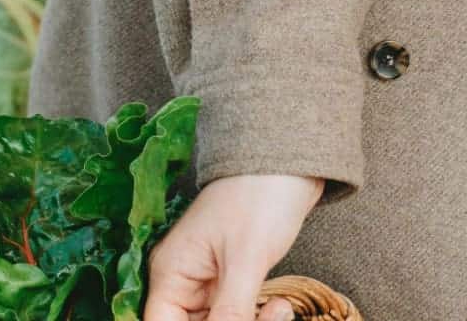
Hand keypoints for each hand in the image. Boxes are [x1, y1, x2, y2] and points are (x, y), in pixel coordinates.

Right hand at [145, 173, 323, 320]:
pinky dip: (258, 316)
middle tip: (267, 317)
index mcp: (171, 272)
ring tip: (279, 310)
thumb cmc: (261, 194)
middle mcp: (184, 279)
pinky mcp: (235, 277)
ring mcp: (210, 279)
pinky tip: (281, 306)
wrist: (294, 160)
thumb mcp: (246, 257)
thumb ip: (231, 309)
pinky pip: (238, 312)